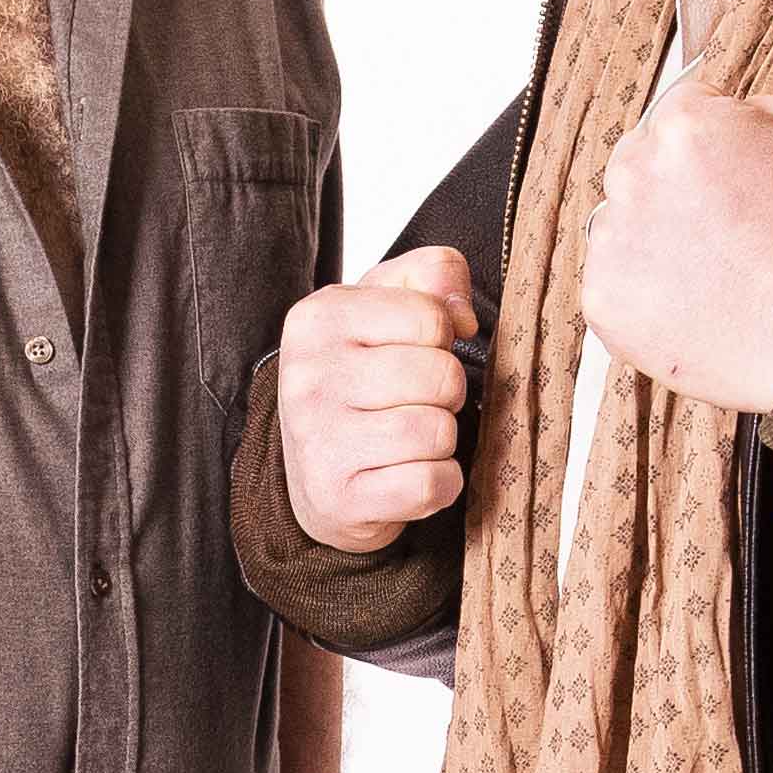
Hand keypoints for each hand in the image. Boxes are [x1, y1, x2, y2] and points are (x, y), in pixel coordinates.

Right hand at [276, 245, 475, 556]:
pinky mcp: (339, 498)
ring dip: (443, 439)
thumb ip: (433, 274)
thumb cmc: (361, 376)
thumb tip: (464, 318)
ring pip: (438, 431)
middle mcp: (308, 376)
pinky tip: (412, 474)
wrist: (314, 471)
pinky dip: (441, 484)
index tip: (416, 355)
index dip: (442, 340)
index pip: (430, 317)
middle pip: (441, 376)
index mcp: (318, 318)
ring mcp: (319, 440)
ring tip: (412, 438)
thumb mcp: (385, 305)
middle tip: (419, 402)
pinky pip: (430, 484)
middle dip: (448, 392)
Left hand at [581, 85, 772, 414]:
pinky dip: (646, 293)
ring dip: (656, 238)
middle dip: (677, 187)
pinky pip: (615, 284)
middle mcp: (635, 173)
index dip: (715, 141)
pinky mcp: (603, 300)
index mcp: (684, 124)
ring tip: (712, 269)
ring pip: (623, 225)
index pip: (681, 110)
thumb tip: (740, 112)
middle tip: (724, 226)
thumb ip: (769, 106)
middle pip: (642, 164)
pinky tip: (693, 301)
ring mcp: (613, 240)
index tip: (731, 172)